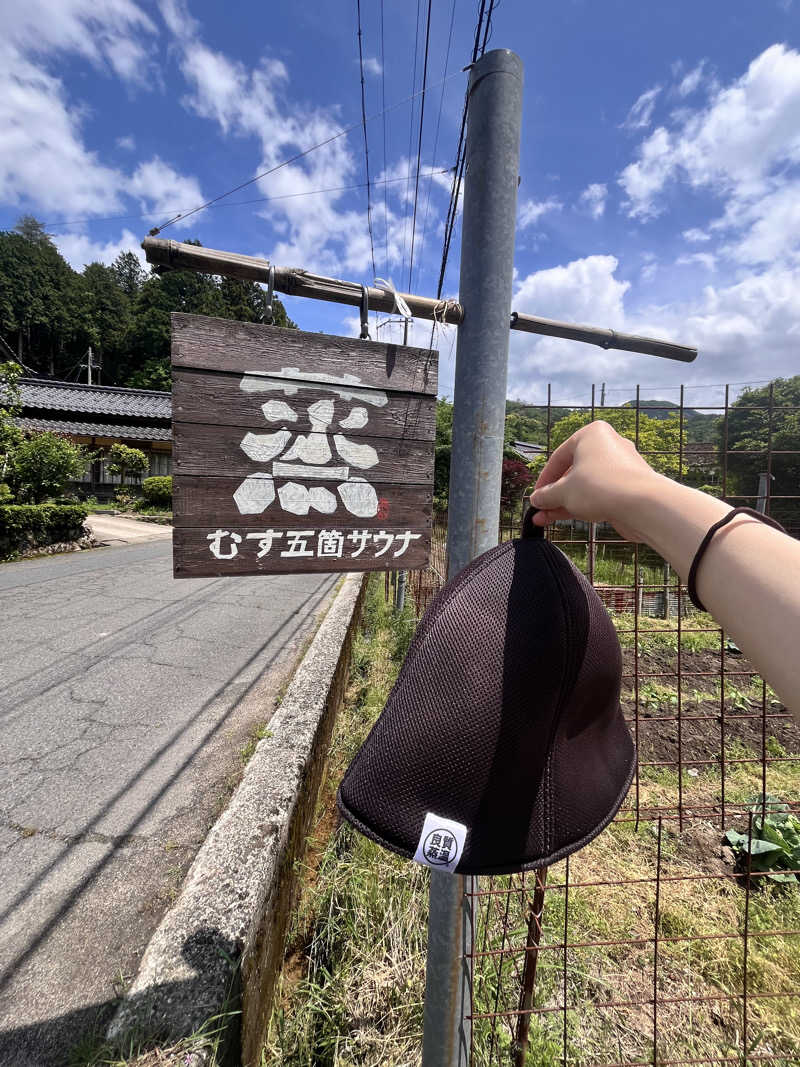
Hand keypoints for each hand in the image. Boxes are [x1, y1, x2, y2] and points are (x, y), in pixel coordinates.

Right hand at [530, 421, 660, 541]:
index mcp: (591, 434)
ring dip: (565, 502)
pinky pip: (600, 492)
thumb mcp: (563, 492)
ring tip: (546, 520)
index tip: (535, 497)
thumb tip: (536, 500)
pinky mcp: (629, 485)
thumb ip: (546, 495)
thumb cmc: (600, 487)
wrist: (644, 504)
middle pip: (573, 471)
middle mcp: (608, 445)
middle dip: (554, 494)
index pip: (559, 457)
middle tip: (540, 510)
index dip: (543, 480)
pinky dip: (584, 504)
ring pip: (586, 484)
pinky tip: (569, 518)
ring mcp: (621, 466)